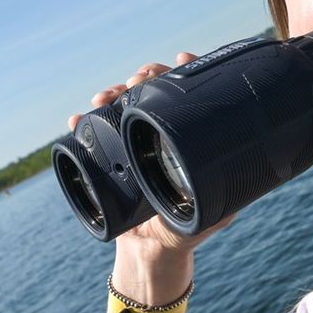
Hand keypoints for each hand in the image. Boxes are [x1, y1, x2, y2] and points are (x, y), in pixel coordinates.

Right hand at [67, 53, 236, 260]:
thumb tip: (236, 185)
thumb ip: (224, 200)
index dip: (186, 74)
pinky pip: (92, 137)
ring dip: (112, 93)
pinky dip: (81, 124)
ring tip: (107, 94)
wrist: (151, 253)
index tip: (183, 60)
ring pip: (122, 107)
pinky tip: (76, 118)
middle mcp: (158, 136)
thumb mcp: (212, 214)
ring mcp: (131, 145)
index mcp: (186, 139)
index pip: (188, 97)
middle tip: (142, 76)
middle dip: (146, 77)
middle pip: (153, 93)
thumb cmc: (185, 231)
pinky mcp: (108, 159)